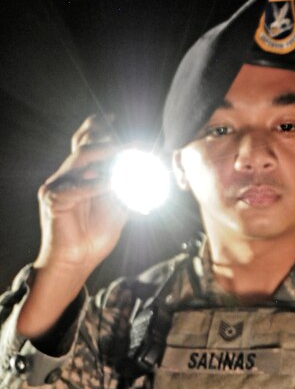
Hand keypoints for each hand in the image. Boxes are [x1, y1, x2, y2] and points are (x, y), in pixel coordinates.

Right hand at [36, 114, 127, 279]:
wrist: (77, 261)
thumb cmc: (94, 237)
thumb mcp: (118, 210)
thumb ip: (128, 191)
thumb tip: (148, 175)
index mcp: (80, 175)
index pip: (88, 145)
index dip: (103, 132)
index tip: (125, 126)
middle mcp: (66, 176)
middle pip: (84, 147)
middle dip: (109, 141)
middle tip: (133, 141)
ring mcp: (56, 186)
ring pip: (80, 162)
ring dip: (104, 156)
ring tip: (125, 153)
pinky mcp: (52, 200)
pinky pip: (75, 187)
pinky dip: (95, 184)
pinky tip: (111, 183)